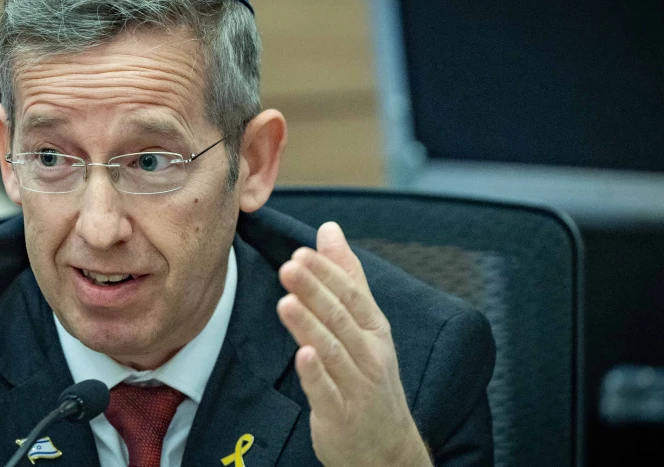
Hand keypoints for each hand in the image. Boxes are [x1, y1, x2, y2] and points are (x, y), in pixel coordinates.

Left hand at [276, 222, 430, 466]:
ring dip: (310, 326)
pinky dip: (316, 374)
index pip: (352, 295)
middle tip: (289, 266)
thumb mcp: (366, 325)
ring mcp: (356, 386)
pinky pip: (327, 392)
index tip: (300, 252)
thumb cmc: (370, 377)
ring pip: (333, 351)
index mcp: (373, 329)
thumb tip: (329, 230)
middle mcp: (369, 354)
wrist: (387, 448)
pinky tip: (302, 356)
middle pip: (340, 317)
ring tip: (287, 302)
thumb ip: (347, 277)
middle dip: (315, 291)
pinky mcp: (340, 414)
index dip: (326, 273)